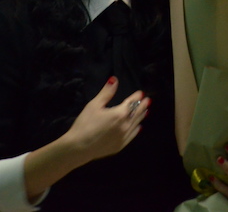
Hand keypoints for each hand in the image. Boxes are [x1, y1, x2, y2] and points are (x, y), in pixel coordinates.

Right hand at [23, 77, 148, 199]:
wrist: (79, 148)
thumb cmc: (85, 124)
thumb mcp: (94, 105)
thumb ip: (106, 93)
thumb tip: (114, 80)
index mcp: (120, 114)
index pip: (131, 103)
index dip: (136, 97)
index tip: (140, 93)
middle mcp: (125, 125)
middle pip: (136, 113)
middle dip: (142, 106)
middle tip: (148, 100)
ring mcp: (124, 137)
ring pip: (136, 124)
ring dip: (141, 116)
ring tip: (145, 111)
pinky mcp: (120, 146)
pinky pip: (132, 135)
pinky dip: (136, 129)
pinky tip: (138, 127)